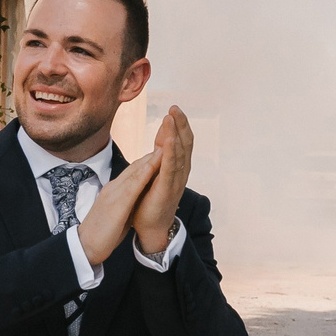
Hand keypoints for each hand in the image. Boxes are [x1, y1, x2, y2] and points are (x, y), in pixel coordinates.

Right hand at [77, 150, 160, 269]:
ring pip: (135, 171)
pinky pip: (133, 185)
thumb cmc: (102, 233)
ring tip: (165, 144)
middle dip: (151, 154)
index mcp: (114, 191)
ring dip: (150, 158)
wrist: (85, 245)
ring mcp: (114, 194)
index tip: (161, 152)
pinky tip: (154, 165)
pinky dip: (144, 173)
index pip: (133, 172)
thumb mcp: (117, 214)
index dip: (148, 161)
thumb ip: (125, 204)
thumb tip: (136, 200)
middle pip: (135, 167)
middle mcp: (113, 188)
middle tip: (167, 140)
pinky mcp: (116, 203)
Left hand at [131, 106, 192, 256]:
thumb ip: (159, 156)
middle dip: (180, 124)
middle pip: (184, 142)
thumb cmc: (151, 201)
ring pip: (180, 151)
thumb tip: (163, 138)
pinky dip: (171, 151)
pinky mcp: (167, 188)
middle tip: (175, 107)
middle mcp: (180, 171)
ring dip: (176, 132)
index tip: (173, 108)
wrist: (151, 228)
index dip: (178, 125)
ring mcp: (175, 180)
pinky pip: (171, 167)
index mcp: (176, 167)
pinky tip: (170, 138)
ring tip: (173, 115)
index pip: (180, 141)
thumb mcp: (155, 173)